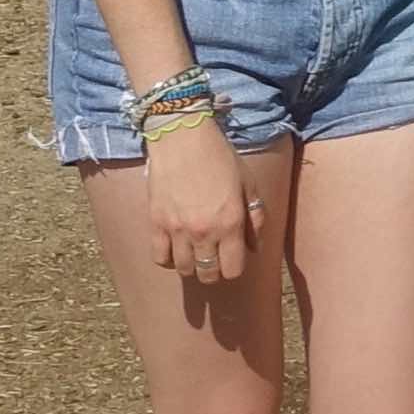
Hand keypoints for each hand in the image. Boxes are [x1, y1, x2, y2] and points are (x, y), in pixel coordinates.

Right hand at [144, 120, 253, 285]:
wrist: (183, 137)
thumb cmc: (220, 158)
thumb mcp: (249, 184)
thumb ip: (256, 219)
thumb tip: (254, 248)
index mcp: (231, 223)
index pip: (233, 270)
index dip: (234, 268)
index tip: (232, 258)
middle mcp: (204, 232)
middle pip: (208, 275)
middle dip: (214, 272)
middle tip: (213, 258)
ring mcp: (178, 230)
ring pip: (184, 270)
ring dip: (191, 266)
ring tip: (194, 253)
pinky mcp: (156, 223)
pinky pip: (159, 257)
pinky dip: (168, 259)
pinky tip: (175, 248)